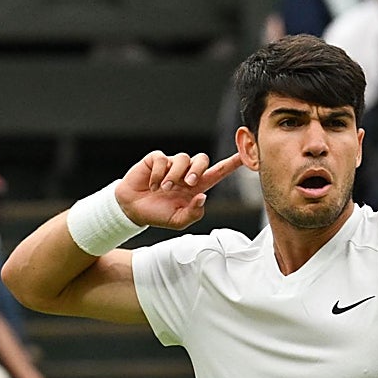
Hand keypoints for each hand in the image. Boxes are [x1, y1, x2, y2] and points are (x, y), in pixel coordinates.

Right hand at [115, 151, 241, 229]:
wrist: (132, 209)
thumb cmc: (157, 214)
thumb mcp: (178, 221)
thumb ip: (193, 213)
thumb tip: (202, 197)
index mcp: (196, 186)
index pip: (218, 172)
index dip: (231, 164)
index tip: (245, 156)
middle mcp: (186, 173)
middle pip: (202, 159)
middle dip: (198, 170)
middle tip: (188, 184)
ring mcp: (171, 164)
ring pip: (183, 159)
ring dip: (174, 175)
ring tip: (164, 189)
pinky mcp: (156, 160)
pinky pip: (163, 159)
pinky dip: (158, 174)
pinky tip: (152, 185)